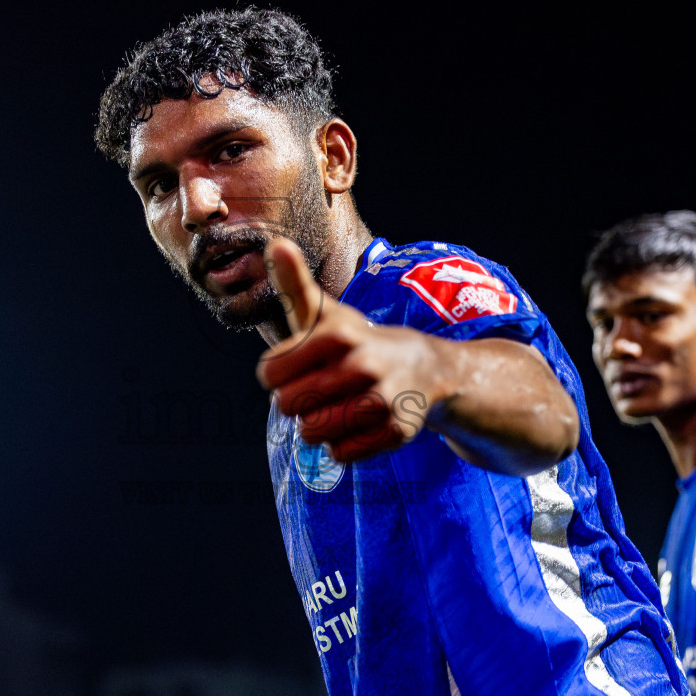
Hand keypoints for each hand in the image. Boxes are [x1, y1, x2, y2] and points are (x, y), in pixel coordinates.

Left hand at [255, 238, 440, 461]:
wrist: (425, 368)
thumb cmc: (356, 341)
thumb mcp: (326, 313)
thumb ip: (294, 283)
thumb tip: (275, 241)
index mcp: (337, 334)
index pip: (270, 375)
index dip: (275, 376)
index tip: (294, 369)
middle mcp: (362, 364)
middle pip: (290, 406)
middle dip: (296, 403)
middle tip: (316, 391)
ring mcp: (382, 400)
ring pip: (313, 433)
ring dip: (316, 426)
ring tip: (334, 408)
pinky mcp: (396, 431)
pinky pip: (341, 454)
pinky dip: (341, 445)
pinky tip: (356, 424)